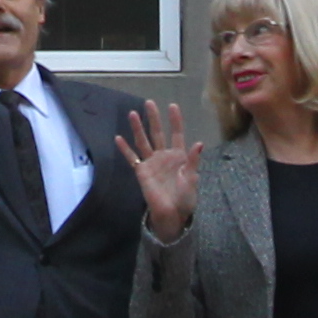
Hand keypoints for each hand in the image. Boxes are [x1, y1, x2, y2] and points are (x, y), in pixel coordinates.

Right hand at [111, 98, 202, 243]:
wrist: (172, 214)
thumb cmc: (185, 198)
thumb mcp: (192, 179)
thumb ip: (193, 161)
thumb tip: (199, 143)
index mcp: (179, 156)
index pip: (176, 134)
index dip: (175, 120)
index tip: (172, 106)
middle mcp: (164, 156)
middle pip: (157, 133)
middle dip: (154, 118)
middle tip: (149, 103)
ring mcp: (151, 163)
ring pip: (143, 141)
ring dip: (138, 128)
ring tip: (132, 114)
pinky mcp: (141, 172)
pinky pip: (132, 158)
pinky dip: (125, 149)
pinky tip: (118, 138)